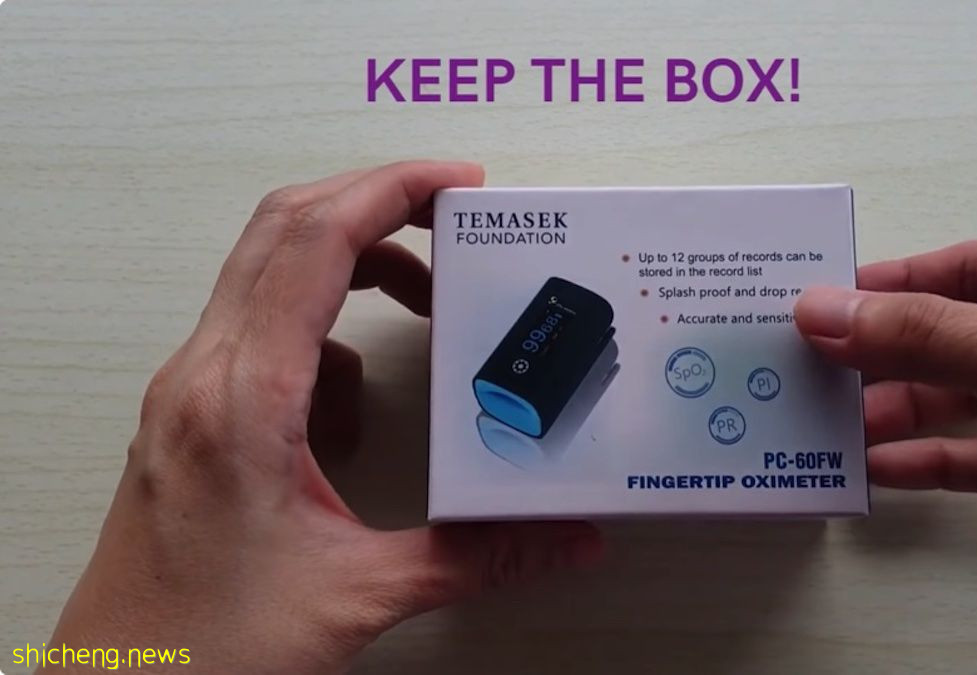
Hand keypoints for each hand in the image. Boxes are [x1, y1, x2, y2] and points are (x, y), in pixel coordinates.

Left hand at [46, 161, 603, 673]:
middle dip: (376, 204)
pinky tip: (356, 400)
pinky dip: (322, 334)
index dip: (391, 190)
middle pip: (285, 229)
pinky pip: (260, 332)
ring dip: (351, 266)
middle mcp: (204, 376)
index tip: (457, 182)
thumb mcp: (360, 594)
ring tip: (424, 300)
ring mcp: (189, 392)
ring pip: (269, 274)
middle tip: (453, 215)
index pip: (315, 242)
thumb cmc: (204, 648)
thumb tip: (564, 536)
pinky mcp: (192, 416)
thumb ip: (475, 558)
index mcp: (244, 398)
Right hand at [794, 225, 976, 607]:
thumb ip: (940, 338)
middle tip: (807, 374)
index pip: (966, 267)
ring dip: (906, 414)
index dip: (886, 286)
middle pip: (964, 334)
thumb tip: (834, 310)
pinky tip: (891, 470)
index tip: (815, 306)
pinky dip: (945, 466)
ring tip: (832, 427)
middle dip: (886, 356)